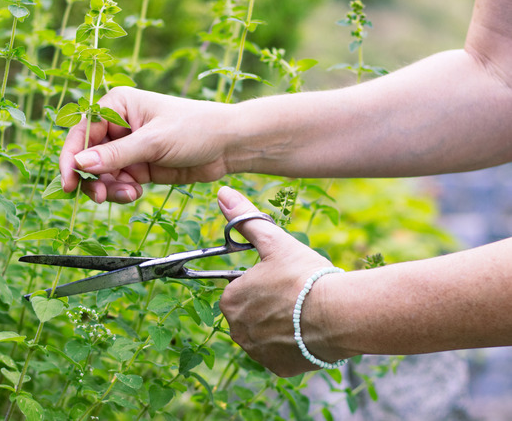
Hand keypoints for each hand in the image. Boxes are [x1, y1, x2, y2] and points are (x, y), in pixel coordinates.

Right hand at [59, 87, 234, 202]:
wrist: (228, 146)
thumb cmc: (194, 129)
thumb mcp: (153, 141)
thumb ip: (116, 155)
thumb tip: (79, 163)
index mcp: (117, 105)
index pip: (82, 131)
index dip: (71, 157)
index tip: (68, 181)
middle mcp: (118, 125)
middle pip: (87, 156)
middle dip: (91, 178)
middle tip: (99, 196)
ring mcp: (127, 148)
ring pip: (101, 174)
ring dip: (108, 188)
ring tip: (128, 194)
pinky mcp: (138, 167)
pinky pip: (117, 183)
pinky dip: (122, 192)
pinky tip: (137, 193)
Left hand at [216, 186, 344, 376]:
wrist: (340, 314)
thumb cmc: (305, 276)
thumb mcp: (274, 242)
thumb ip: (246, 219)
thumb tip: (223, 194)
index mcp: (230, 300)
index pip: (240, 289)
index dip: (262, 282)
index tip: (281, 279)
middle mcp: (236, 330)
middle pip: (251, 313)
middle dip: (269, 305)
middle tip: (295, 295)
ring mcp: (257, 352)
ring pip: (265, 334)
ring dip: (279, 325)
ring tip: (304, 313)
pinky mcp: (278, 368)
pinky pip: (281, 354)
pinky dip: (292, 345)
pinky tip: (308, 333)